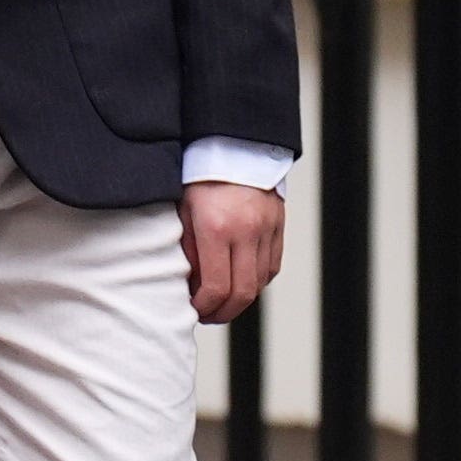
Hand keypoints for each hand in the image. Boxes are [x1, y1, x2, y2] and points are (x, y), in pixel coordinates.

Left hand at [185, 182, 285, 325]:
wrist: (232, 145)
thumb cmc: (198, 177)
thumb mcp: (181, 212)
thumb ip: (186, 250)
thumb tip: (191, 287)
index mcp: (216, 228)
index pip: (216, 287)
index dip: (205, 307)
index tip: (194, 310)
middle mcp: (246, 231)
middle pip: (243, 293)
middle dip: (224, 312)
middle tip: (209, 316)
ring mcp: (267, 228)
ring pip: (259, 282)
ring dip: (241, 300)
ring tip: (222, 302)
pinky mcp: (279, 225)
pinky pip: (272, 266)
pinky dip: (257, 281)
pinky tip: (241, 282)